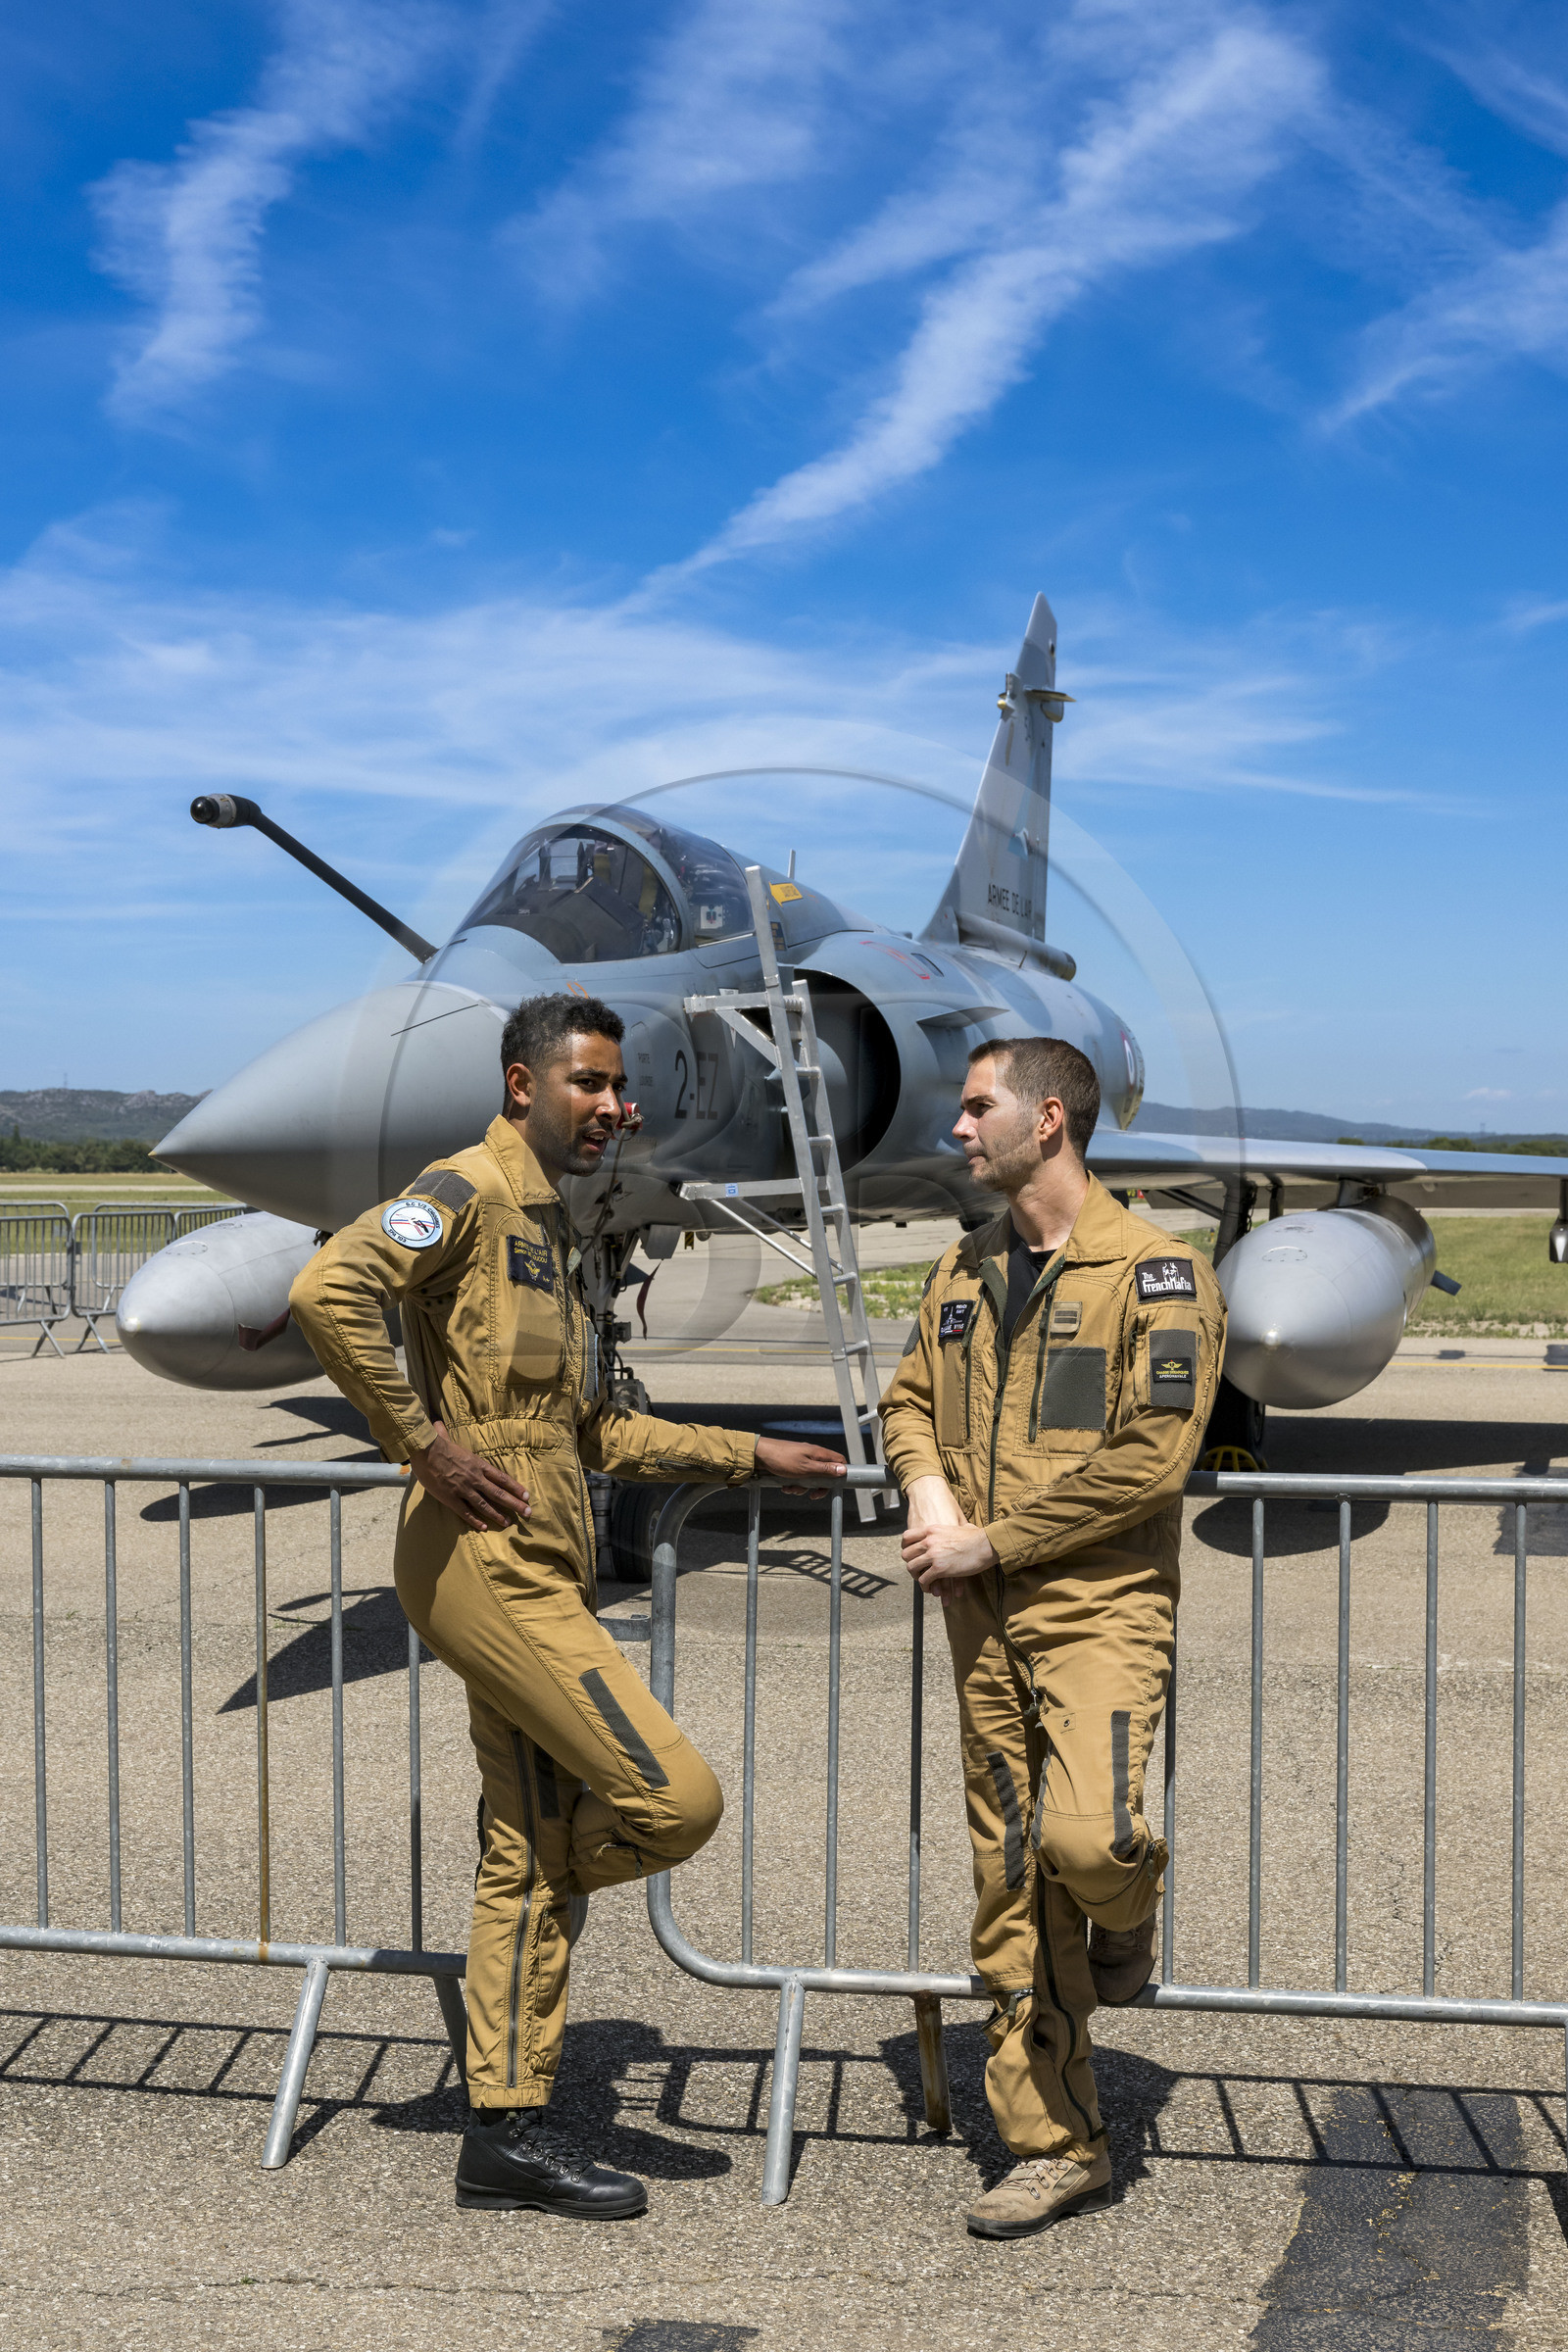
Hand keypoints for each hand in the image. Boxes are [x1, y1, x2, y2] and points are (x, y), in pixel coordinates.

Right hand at [408, 1423, 530, 1531]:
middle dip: (514, 1504)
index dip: (515, 1487)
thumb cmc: (437, 1445)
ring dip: (497, 1515)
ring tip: (507, 1523)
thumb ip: (447, 1434)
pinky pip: (465, 1512)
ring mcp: (463, 1489)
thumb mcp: (448, 1439)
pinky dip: (474, 1520)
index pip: (502, 1478)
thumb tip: (439, 1424)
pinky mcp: (451, 1498)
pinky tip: (483, 1527)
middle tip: (527, 1512)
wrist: (425, 1451)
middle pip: (499, 1493)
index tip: (526, 1495)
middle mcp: (475, 1478)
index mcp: (478, 1465)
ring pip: (485, 1505)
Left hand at [754, 1437, 847, 1497]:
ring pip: (811, 1477)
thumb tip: (843, 1470)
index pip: (839, 1461)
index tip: (831, 1487)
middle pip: (825, 1473)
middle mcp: (813, 1455)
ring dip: (803, 1487)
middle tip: (811, 1495)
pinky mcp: (794, 1464)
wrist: (759, 1454)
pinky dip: (794, 1483)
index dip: (839, 1474)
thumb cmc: (781, 1458)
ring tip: (791, 1489)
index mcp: (818, 1453)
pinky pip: (800, 1477)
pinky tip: (786, 1486)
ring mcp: (803, 1459)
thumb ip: (825, 1470)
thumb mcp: (806, 1468)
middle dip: (817, 1486)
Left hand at [901, 1476, 976, 1602]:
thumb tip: (964, 1526)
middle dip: (911, 1563)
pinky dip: (925, 1586)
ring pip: (912, 1568)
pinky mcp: (939, 1568)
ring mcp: (933, 1555)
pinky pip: (924, 1579)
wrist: (986, 1544)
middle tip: (918, 1570)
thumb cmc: (978, 1536)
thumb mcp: (961, 1526)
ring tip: (923, 1581)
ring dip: (916, 1576)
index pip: (906, 1537)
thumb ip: (955, 1526)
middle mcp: (928, 1541)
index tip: (911, 1555)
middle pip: (906, 1554)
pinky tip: (931, 1588)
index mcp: (931, 1530)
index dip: (906, 1548)